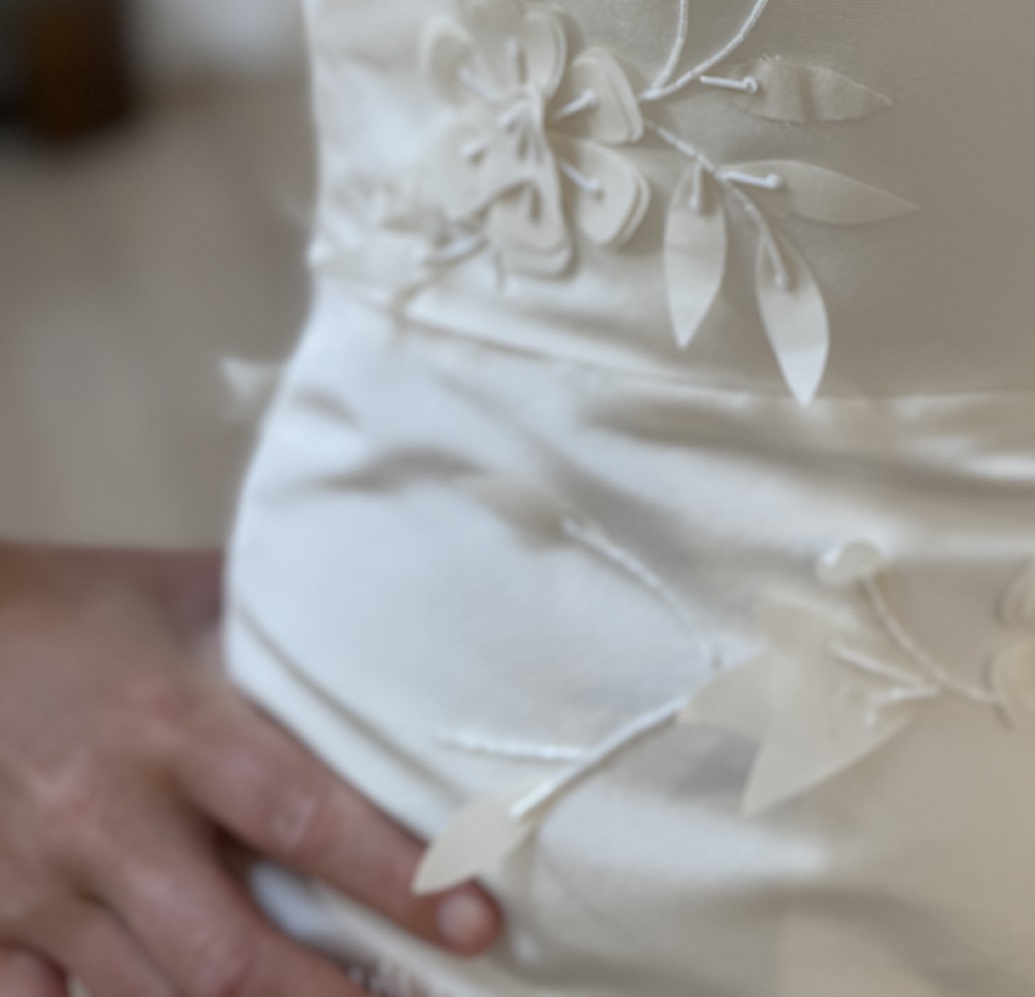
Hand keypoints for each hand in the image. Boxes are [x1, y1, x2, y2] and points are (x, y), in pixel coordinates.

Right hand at [0, 544, 499, 994]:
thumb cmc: (75, 605)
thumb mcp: (184, 595)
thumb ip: (278, 629)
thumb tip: (395, 627)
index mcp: (172, 725)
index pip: (301, 817)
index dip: (395, 877)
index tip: (476, 918)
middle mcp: (109, 818)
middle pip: (228, 954)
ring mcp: (41, 888)